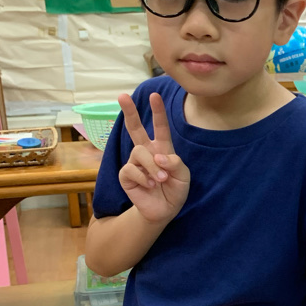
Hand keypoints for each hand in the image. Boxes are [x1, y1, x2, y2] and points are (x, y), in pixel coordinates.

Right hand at [118, 91, 189, 224]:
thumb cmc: (175, 190)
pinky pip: (130, 169)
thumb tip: (158, 156)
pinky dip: (143, 177)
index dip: (158, 112)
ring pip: (138, 151)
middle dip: (130, 112)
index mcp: (162, 148)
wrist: (165, 210)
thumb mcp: (183, 176)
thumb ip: (175, 163)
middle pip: (135, 128)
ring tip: (160, 180)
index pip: (160, 127)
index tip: (154, 95)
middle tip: (122, 95)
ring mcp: (134, 163)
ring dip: (152, 166)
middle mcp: (147, 152)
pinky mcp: (126, 175)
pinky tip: (149, 185)